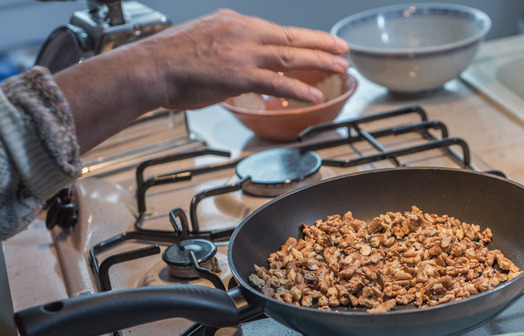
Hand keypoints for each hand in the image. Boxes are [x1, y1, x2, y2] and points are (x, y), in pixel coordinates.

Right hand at [136, 9, 350, 108]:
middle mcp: (243, 33)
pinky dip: (299, 89)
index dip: (304, 37)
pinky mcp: (239, 75)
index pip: (277, 30)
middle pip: (292, 38)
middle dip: (322, 44)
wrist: (149, 68)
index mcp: (235, 22)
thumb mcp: (204, 41)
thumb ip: (229, 49)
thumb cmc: (170, 60)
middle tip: (343, 49)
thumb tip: (243, 64)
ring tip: (341, 68)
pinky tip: (315, 95)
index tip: (321, 41)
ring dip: (320, 62)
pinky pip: (277, 83)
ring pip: (291, 56)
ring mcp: (243, 53)